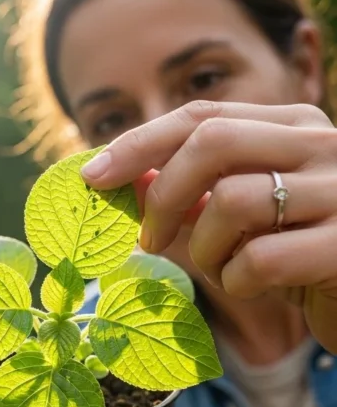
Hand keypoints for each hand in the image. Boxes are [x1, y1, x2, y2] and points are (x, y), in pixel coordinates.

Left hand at [81, 100, 336, 353]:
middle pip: (211, 143)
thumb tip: (123, 178)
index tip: (92, 176)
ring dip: (206, 250)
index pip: (203, 117)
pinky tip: (254, 289)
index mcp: (295, 126)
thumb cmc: (302, 258)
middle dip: (162, 194)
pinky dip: (238, 282)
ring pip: (230, 203)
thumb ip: (197, 194)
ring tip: (225, 270)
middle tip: (148, 238)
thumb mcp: (249, 220)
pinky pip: (259, 259)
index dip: (139, 143)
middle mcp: (321, 145)